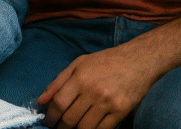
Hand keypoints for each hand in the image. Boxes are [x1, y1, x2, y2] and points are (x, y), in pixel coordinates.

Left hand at [37, 43, 155, 128]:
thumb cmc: (108, 61)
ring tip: (75, 126)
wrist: (141, 59)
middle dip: (61, 127)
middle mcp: (94, 90)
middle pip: (69, 120)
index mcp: (81, 76)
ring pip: (84, 128)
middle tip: (61, 127)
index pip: (58, 104)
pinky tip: (90, 126)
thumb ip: (58, 81)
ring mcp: (108, 102)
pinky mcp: (121, 110)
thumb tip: (40, 101)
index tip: (49, 121)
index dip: (50, 117)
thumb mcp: (81, 63)